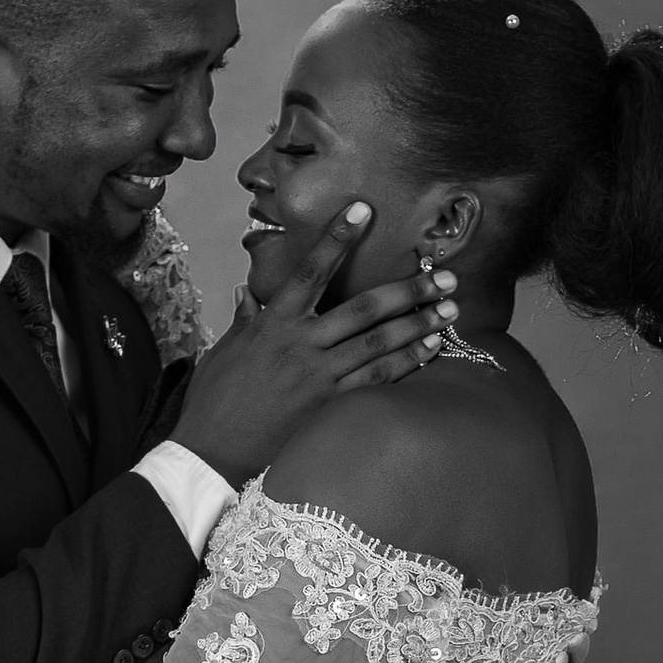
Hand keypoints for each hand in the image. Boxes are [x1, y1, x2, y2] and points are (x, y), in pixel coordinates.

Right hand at [179, 203, 457, 487]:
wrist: (211, 452)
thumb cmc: (215, 400)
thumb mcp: (224, 350)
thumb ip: (245, 319)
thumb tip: (247, 292)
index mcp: (274, 322)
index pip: (311, 270)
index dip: (337, 238)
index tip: (363, 209)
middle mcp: (301, 344)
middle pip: (364, 308)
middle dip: (408, 291)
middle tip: (444, 277)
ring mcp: (318, 377)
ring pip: (379, 344)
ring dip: (419, 325)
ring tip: (450, 310)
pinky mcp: (330, 409)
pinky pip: (376, 381)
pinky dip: (407, 364)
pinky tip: (431, 350)